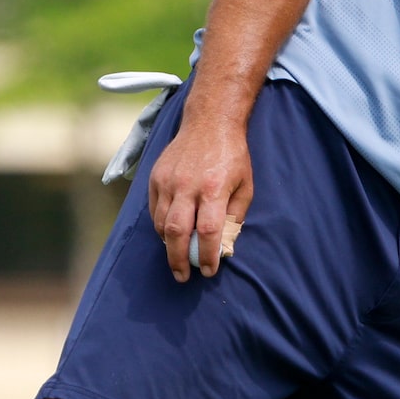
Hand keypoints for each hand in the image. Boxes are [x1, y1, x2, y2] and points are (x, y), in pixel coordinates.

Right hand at [148, 104, 251, 282]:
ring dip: (168, 245)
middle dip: (178, 259)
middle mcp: (187, 186)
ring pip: (161, 223)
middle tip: (183, 276)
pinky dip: (160, 226)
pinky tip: (170, 235)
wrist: (210, 122)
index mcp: (214, 189)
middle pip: (177, 231)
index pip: (207, 231)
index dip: (207, 255)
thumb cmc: (233, 156)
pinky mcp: (156, 177)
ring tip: (178, 257)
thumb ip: (235, 217)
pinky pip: (154, 210)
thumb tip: (224, 246)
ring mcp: (168, 181)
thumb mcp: (245, 186)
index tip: (208, 270)